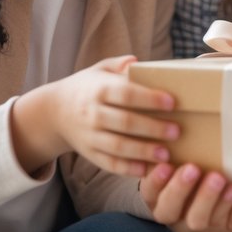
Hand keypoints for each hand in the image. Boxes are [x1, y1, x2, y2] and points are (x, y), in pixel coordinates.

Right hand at [11, 55, 179, 177]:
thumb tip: (136, 62)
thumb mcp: (99, 70)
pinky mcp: (89, 153)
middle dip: (152, 128)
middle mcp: (93, 114)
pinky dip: (127, 168)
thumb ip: (119, 65)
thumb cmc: (87, 88)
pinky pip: (109, 163)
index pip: (126, 94)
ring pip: (118, 146)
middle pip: (125, 122)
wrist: (54, 111)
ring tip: (166, 154)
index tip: (172, 102)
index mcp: (98, 90)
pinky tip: (146, 169)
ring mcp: (90, 136)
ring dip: (143, 151)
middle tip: (176, 131)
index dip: (149, 98)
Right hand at [140, 162, 231, 231]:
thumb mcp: (179, 174)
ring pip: (203, 219)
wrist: (214, 222)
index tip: (165, 164)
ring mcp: (201, 227)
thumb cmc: (193, 187)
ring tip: (228, 182)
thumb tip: (180, 132)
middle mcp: (176, 217)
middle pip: (172, 209)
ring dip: (215, 200)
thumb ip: (177, 157)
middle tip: (194, 168)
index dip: (156, 180)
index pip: (151, 192)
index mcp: (159, 200)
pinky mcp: (225, 231)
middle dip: (181, 189)